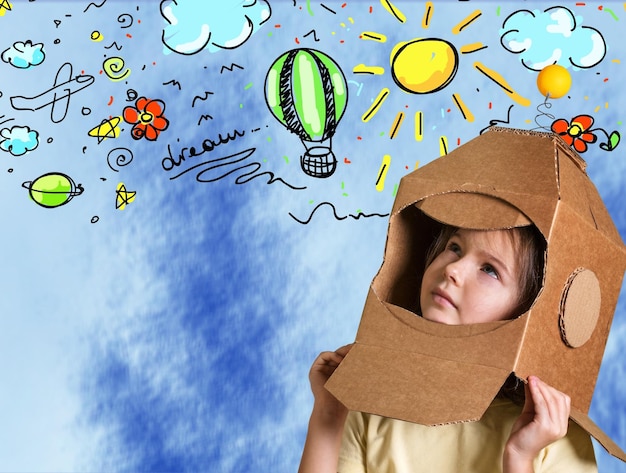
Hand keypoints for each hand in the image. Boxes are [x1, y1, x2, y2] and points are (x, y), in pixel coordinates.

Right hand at [298, 345, 353, 472]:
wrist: (333, 410)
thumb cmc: (346, 400)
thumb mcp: (354, 382)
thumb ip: (358, 371)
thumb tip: (373, 359)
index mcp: (339, 373)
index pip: (346, 358)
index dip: (352, 353)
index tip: (361, 349)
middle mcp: (329, 370)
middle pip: (339, 354)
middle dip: (348, 350)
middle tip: (357, 347)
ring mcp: (322, 370)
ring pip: (333, 354)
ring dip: (341, 352)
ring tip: (350, 354)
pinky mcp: (315, 370)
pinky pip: (323, 356)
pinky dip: (332, 355)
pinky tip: (340, 360)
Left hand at [504, 376, 570, 471]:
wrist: (517, 450)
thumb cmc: (523, 432)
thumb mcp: (531, 412)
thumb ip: (534, 398)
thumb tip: (532, 381)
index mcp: (562, 425)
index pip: (564, 402)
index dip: (551, 389)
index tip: (538, 381)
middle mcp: (562, 427)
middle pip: (559, 399)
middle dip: (546, 387)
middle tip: (533, 378)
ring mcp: (555, 428)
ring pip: (551, 400)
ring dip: (540, 387)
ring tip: (530, 378)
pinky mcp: (545, 426)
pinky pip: (542, 404)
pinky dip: (536, 392)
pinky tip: (529, 385)